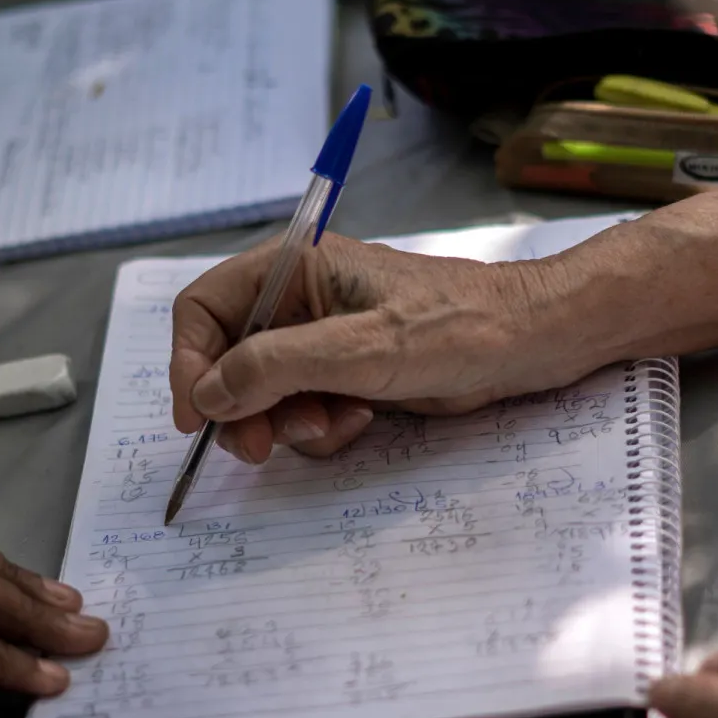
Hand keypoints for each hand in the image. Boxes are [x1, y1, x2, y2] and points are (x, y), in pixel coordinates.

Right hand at [170, 235, 590, 462]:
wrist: (527, 342)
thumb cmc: (455, 326)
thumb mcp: (359, 348)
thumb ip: (276, 367)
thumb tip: (208, 393)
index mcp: (290, 269)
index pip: (204, 310)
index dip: (190, 363)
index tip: (198, 417)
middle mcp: (296, 301)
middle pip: (226, 361)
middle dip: (242, 408)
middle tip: (262, 448)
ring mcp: (320, 340)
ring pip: (262, 395)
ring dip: (286, 423)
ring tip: (335, 425)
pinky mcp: (345, 374)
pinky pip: (301, 410)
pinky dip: (320, 427)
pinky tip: (359, 421)